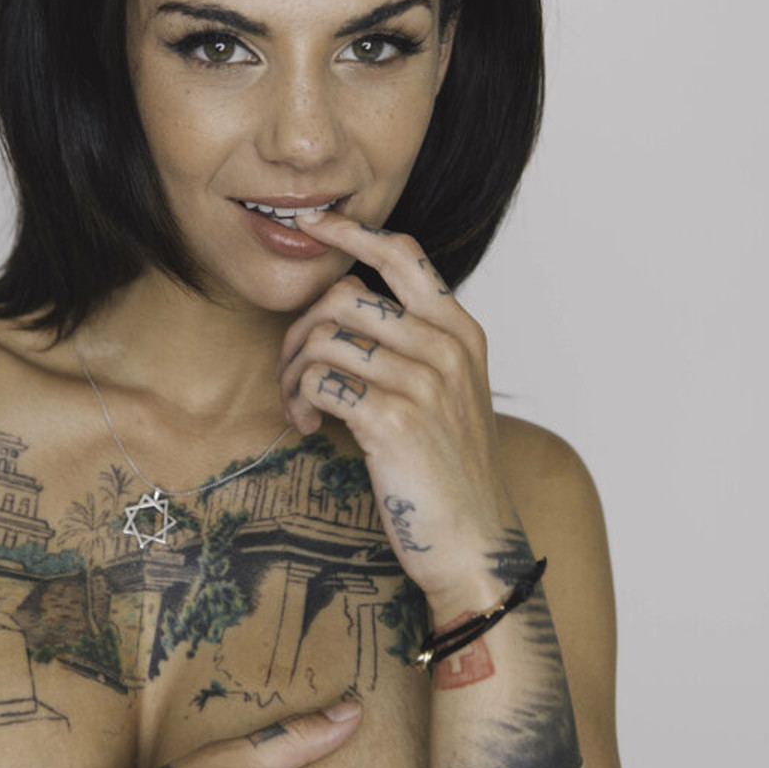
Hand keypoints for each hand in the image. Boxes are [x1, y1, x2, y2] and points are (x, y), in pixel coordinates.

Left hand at [277, 213, 519, 616]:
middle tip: (294, 372)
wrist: (475, 543)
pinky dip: (301, 402)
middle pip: (343, 294)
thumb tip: (342, 308)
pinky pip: (319, 380)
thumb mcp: (450, 394)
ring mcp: (423, 382)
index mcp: (461, 331)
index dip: (351, 231)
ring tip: (302, 407)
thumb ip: (413, 346)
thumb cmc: (450, 471)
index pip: (403, 254)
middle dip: (300, 329)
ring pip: (324, 338)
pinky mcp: (393, 420)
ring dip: (293, 373)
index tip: (311, 224)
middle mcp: (446, 347)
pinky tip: (313, 427)